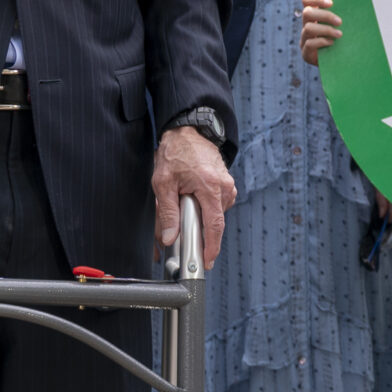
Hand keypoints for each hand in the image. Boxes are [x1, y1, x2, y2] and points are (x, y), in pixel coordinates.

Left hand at [154, 124, 236, 269]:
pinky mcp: (226, 184)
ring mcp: (228, 185)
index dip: (211, 247)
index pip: (215, 226)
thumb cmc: (176, 152)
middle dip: (198, 232)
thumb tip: (169, 237)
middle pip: (215, 222)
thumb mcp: (163, 183)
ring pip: (215, 214)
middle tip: (181, 233)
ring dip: (200, 218)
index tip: (207, 261)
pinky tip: (191, 202)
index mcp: (211, 187)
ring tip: (183, 208)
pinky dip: (205, 209)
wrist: (189, 131)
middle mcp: (225, 187)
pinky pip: (216, 205)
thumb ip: (166, 212)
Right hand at [300, 0, 342, 63]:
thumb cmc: (344, 40)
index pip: (306, 0)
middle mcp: (306, 25)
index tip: (331, 3)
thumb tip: (352, 3)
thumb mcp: (342, 26)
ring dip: (326, 30)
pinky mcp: (305, 53)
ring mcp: (304, 39)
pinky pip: (310, 43)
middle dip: (325, 16)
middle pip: (307, 12)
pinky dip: (322, 42)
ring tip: (340, 34)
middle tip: (340, 22)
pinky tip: (332, 43)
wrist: (341, 63)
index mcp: (314, 15)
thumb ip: (341, 15)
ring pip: (308, 28)